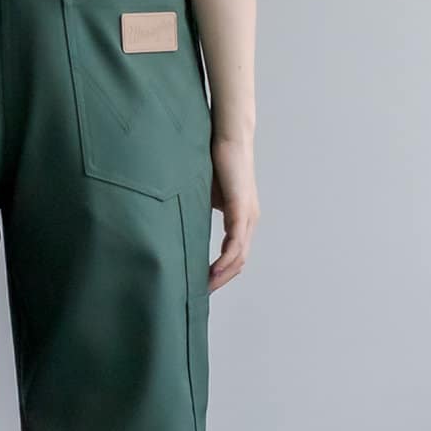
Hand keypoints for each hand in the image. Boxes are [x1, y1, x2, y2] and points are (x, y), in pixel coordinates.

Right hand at [208, 134, 257, 290]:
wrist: (229, 137)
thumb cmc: (216, 161)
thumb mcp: (204, 194)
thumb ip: (198, 211)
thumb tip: (181, 225)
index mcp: (242, 218)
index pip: (235, 254)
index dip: (221, 271)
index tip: (202, 283)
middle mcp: (249, 220)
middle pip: (239, 261)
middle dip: (221, 280)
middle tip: (201, 292)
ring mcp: (248, 216)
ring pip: (239, 256)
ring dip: (223, 275)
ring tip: (205, 286)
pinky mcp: (242, 209)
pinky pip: (236, 243)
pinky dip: (225, 259)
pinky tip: (213, 270)